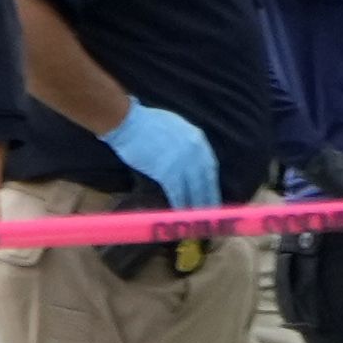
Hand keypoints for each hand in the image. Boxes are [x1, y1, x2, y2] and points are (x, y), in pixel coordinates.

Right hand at [101, 99, 219, 212]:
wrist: (128, 122)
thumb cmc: (147, 124)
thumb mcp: (177, 128)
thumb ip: (187, 144)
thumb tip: (191, 161)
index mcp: (198, 140)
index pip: (211, 168)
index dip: (212, 185)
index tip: (213, 196)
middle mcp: (196, 151)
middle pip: (206, 181)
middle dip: (208, 200)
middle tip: (210, 215)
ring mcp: (183, 162)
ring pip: (194, 190)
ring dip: (196, 207)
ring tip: (196, 220)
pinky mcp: (168, 172)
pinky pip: (177, 193)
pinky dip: (179, 205)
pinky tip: (179, 214)